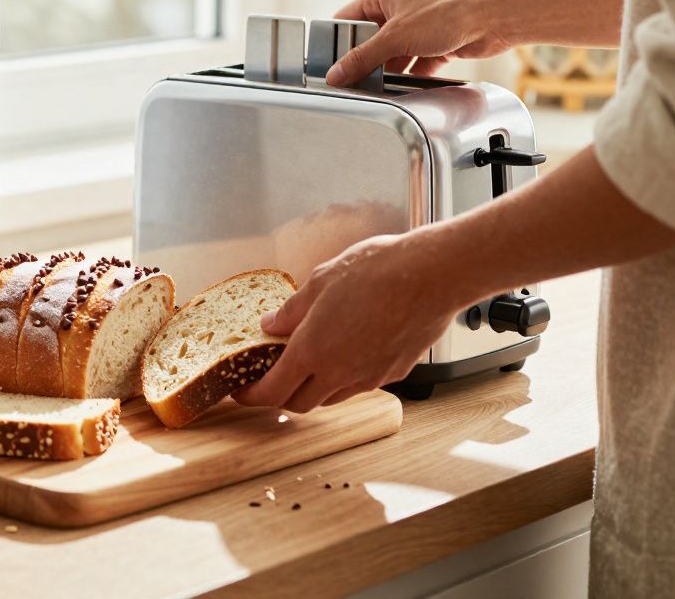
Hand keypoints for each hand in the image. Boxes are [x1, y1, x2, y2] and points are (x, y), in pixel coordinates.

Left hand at [233, 234, 460, 412]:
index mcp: (312, 351)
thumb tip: (270, 325)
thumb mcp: (320, 282)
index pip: (271, 392)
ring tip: (311, 360)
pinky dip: (344, 377)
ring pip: (331, 397)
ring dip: (314, 387)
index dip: (251, 396)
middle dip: (280, 395)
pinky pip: (360, 385)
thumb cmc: (377, 271)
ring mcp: (369, 377)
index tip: (241, 391)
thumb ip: (291, 311)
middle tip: (272, 376)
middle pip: (299, 403)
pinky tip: (347, 350)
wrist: (432, 275)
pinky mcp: (393, 373)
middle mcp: (339, 373)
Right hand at [327, 0, 511, 86]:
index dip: (336, 41)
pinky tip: (402, 88)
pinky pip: (412, 65)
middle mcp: (399, 9)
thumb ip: (363, 58)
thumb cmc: (450, 10)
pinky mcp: (434, 45)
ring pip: (391, 55)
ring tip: (377, 86)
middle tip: (353, 78)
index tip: (328, 63)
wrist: (494, 18)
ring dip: (387, 71)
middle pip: (368, 40)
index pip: (347, 19)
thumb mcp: (395, 36)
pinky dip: (408, 77)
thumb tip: (337, 73)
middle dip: (363, 60)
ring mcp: (417, 28)